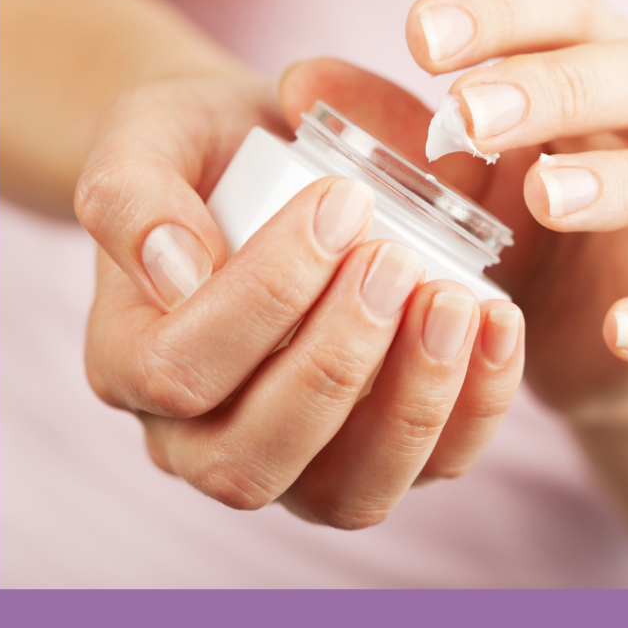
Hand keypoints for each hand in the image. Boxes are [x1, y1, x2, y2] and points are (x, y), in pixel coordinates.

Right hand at [75, 77, 523, 527]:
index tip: (340, 202)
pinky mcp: (372, 452)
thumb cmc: (203, 150)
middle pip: (256, 456)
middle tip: (396, 259)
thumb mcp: (148, 135)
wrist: (259, 161)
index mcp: (130, 362)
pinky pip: (427, 469)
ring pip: (347, 492)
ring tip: (455, 300)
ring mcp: (291, 459)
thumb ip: (132, 195)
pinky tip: (497, 321)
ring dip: (411, 402)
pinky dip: (474, 407)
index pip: (181, 371)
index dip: (265, 296)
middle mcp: (198, 438)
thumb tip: (175, 268)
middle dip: (337, 360)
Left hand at [278, 0, 627, 416]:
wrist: (593, 343)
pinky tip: (621, 329)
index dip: (500, 10)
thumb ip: (391, 133)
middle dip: (555, 88)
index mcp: (592, 80)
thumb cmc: (521, 241)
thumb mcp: (456, 185)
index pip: (564, 8)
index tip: (418, 35)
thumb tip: (301, 83)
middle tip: (469, 117)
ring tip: (544, 200)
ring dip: (624, 184)